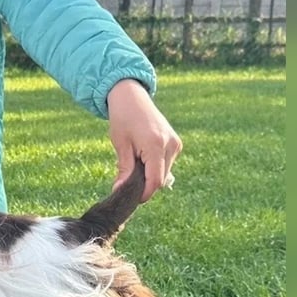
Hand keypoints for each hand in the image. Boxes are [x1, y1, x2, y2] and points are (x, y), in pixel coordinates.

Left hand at [107, 79, 181, 201]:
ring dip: (149, 176)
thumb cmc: (123, 118)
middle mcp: (171, 145)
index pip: (155, 181)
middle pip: (161, 179)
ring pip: (164, 173)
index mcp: (156, 145)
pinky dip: (154, 167)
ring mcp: (176, 143)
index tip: (131, 199)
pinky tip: (141, 158)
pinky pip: (166, 164)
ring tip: (133, 162)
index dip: (144, 194)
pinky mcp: (176, 143)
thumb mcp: (120, 145)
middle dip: (144, 185)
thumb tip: (120, 191)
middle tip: (125, 179)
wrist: (132, 97)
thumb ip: (124, 169)